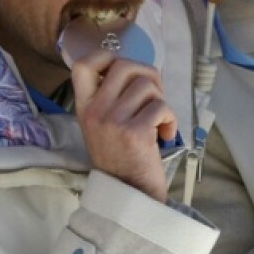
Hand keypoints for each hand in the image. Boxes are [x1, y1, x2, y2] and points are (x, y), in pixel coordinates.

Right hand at [72, 50, 176, 202]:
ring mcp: (113, 122)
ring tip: (158, 121)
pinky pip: (161, 107)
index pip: (82, 65)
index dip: (106, 56)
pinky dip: (170, 120)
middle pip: (124, 65)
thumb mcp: (102, 126)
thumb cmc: (120, 158)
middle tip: (154, 96)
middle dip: (148, 75)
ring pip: (147, 85)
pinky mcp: (135, 133)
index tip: (122, 72)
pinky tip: (164, 134)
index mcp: (84, 107)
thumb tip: (137, 70)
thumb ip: (110, 98)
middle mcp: (95, 111)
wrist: (129, 196)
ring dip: (160, 101)